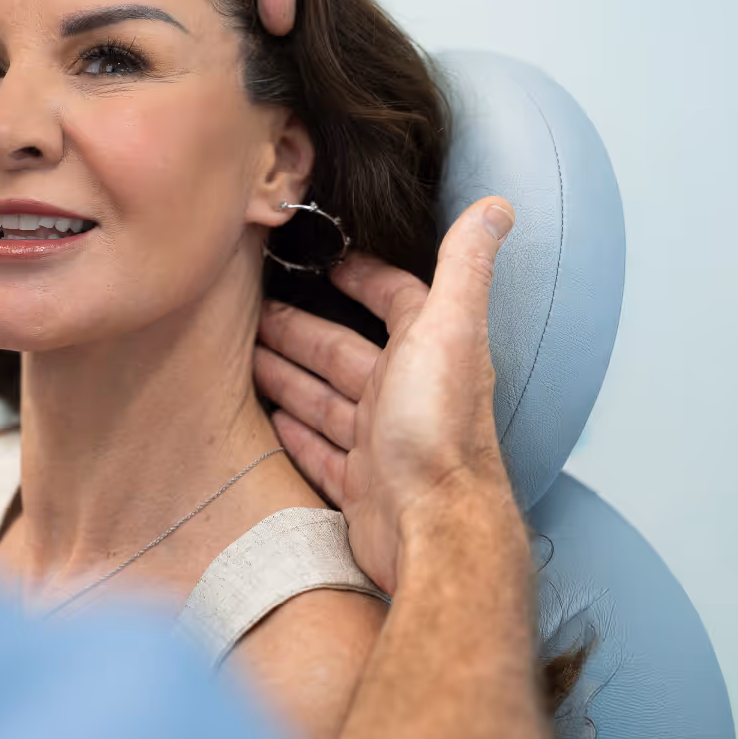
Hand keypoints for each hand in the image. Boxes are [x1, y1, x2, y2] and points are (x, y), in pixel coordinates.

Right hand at [253, 198, 517, 592]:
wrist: (433, 532)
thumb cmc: (440, 432)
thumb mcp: (450, 331)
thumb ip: (466, 266)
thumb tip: (498, 206)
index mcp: (428, 352)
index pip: (394, 299)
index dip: (360, 276)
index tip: (322, 257)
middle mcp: (406, 395)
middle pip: (342, 350)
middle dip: (298, 327)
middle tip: (249, 309)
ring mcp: (380, 444)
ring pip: (323, 398)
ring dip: (286, 375)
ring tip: (239, 356)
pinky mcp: (358, 487)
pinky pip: (317, 451)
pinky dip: (293, 432)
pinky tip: (266, 419)